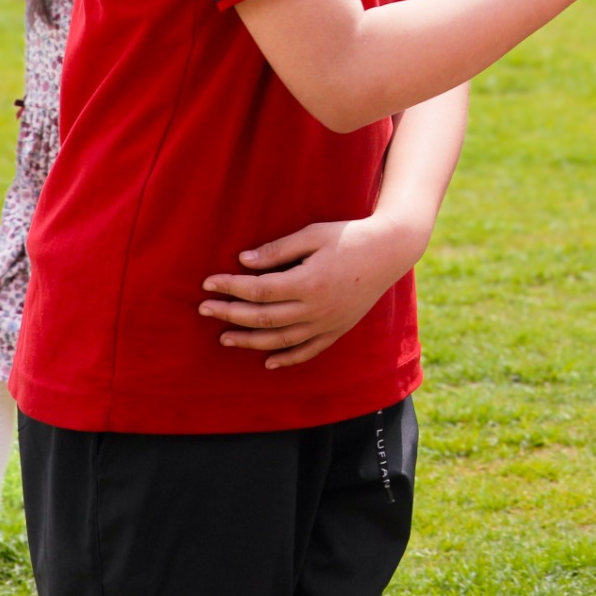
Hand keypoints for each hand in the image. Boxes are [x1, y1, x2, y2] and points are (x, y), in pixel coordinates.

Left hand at [198, 213, 428, 367]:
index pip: (259, 290)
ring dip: (249, 341)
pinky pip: (308, 351)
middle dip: (230, 314)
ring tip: (225, 338)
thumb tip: (244, 261)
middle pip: (263, 318)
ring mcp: (327, 323)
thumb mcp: (313, 234)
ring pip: (280, 340)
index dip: (231, 287)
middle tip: (205, 309)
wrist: (390, 250)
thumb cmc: (349, 235)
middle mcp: (316, 309)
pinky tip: (267, 361)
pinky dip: (286, 359)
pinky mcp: (337, 329)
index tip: (209, 283)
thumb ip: (278, 250)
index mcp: (308, 282)